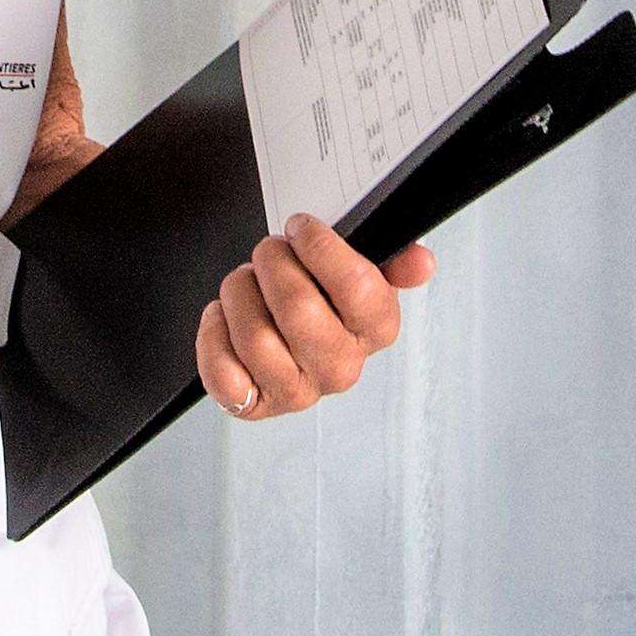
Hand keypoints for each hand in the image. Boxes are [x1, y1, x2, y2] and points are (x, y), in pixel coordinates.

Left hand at [194, 217, 432, 422]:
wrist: (282, 334)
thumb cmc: (320, 295)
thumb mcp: (358, 268)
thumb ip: (391, 261)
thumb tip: (421, 263)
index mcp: (376, 329)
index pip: (358, 286)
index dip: (320, 248)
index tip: (301, 229)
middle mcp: (342, 367)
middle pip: (299, 308)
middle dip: (272, 265)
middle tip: (267, 252)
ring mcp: (298, 392)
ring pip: (255, 336)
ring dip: (238, 293)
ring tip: (244, 283)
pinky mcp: (255, 406)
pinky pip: (223, 373)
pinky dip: (214, 334)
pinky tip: (225, 319)